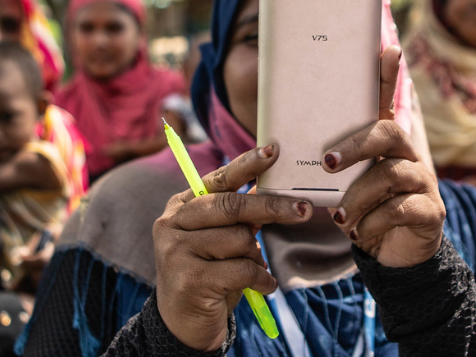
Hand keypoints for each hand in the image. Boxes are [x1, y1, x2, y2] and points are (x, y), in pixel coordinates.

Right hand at [153, 145, 311, 350]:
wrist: (183, 324)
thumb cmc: (209, 274)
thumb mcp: (219, 241)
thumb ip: (236, 217)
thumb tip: (273, 192)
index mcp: (180, 206)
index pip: (217, 179)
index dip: (247, 164)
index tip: (273, 151)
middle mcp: (172, 223)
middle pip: (231, 206)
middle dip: (272, 207)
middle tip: (303, 211)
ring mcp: (176, 251)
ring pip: (240, 239)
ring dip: (256, 256)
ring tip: (253, 269)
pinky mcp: (190, 279)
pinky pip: (244, 269)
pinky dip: (262, 279)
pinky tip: (262, 286)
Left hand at [323, 45, 445, 267]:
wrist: (392, 255)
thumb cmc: (361, 212)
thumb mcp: (340, 189)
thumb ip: (323, 170)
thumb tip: (272, 158)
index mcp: (383, 145)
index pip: (385, 104)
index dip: (387, 77)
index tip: (388, 50)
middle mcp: (408, 155)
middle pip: (388, 133)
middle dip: (356, 146)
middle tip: (327, 163)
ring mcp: (423, 181)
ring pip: (391, 175)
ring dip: (358, 197)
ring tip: (339, 218)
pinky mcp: (430, 210)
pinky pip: (402, 209)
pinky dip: (374, 222)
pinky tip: (360, 232)